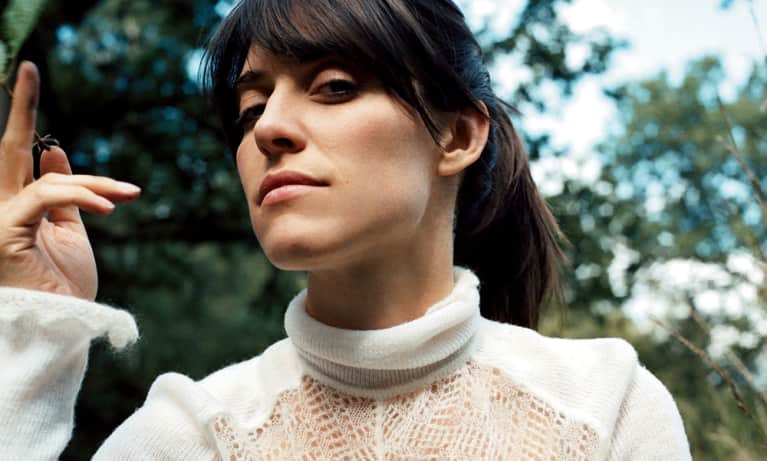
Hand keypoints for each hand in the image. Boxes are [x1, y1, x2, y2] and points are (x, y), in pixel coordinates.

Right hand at [0, 62, 140, 300]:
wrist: (65, 325)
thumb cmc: (66, 284)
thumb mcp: (70, 231)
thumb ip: (64, 193)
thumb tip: (54, 151)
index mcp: (18, 204)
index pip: (19, 154)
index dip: (24, 116)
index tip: (30, 77)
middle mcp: (2, 206)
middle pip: (11, 149)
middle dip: (21, 106)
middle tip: (29, 68)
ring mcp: (0, 219)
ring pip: (46, 178)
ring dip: (94, 184)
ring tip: (125, 197)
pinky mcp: (6, 232)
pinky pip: (45, 198)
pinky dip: (82, 197)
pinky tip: (110, 206)